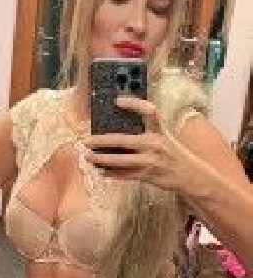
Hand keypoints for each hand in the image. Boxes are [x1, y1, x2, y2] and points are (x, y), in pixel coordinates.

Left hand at [82, 95, 197, 190]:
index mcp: (160, 131)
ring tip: (88, 156)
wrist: (192, 176)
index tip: (117, 100)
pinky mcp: (148, 176)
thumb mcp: (164, 139)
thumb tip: (117, 129)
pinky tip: (101, 171)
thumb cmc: (173, 155)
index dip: (133, 104)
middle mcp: (155, 144)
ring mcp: (151, 161)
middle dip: (102, 140)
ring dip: (101, 159)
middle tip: (86, 139)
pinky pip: (125, 174)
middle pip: (123, 140)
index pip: (149, 111)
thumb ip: (146, 133)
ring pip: (120, 160)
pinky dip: (111, 173)